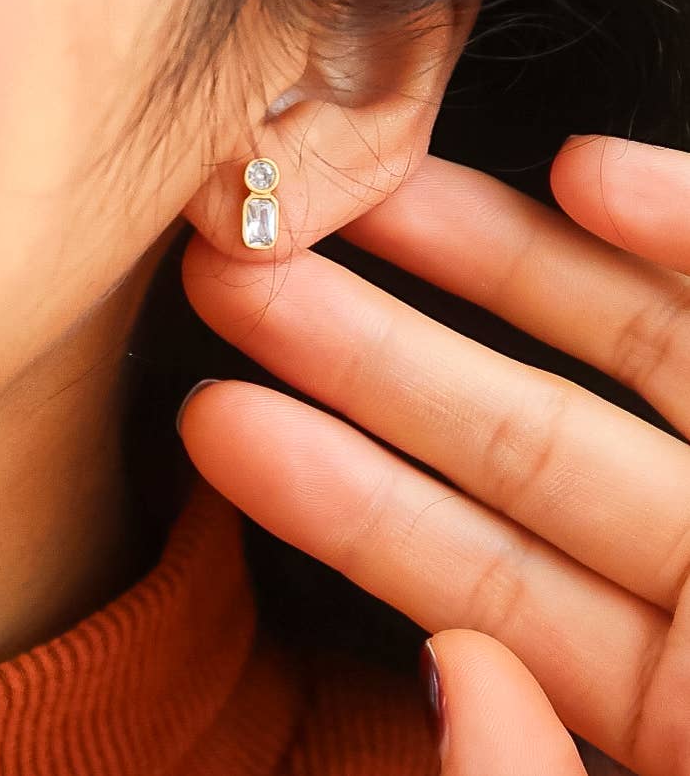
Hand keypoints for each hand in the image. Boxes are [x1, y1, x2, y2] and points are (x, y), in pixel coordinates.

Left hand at [179, 135, 689, 775]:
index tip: (216, 418)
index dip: (343, 499)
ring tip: (369, 189)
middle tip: (241, 275)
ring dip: (500, 255)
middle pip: (521, 436)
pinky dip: (681, 229)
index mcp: (661, 689)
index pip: (476, 576)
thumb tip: (451, 674)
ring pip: (620, 348)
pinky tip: (587, 171)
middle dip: (375, 349)